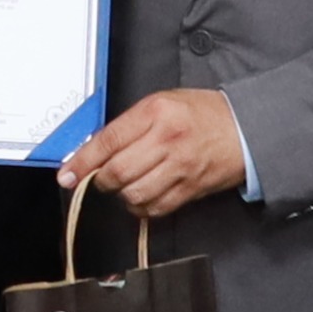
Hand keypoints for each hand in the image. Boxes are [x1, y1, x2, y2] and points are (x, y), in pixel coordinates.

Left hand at [59, 89, 247, 219]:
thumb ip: (129, 124)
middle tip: (102, 177)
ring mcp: (180, 167)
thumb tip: (95, 149)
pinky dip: (141, 207)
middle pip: (118, 172)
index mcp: (156, 112)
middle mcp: (167, 140)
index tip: (66, 175)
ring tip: (126, 184)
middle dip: (101, 180)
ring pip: (134, 194)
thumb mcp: (162, 102)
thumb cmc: (202, 113)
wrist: (246, 129)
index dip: (82, 162)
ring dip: (122, 195)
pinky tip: (143, 195)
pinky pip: (155, 208)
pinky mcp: (190, 189)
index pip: (108, 140)